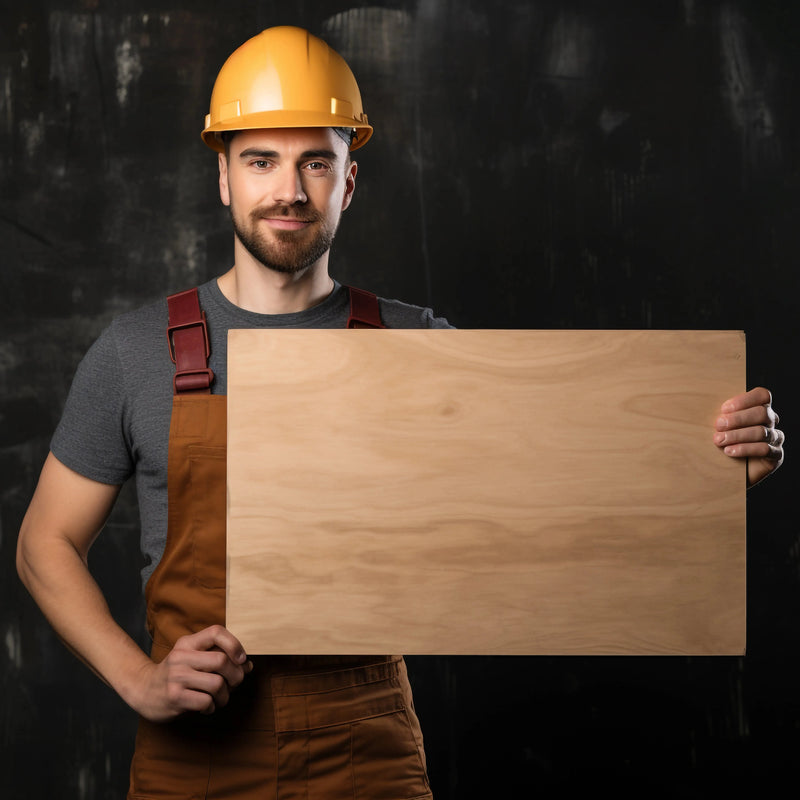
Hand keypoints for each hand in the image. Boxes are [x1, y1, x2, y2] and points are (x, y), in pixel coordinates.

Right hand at [130, 625, 252, 722]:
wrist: (143, 690)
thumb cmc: (176, 673)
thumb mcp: (192, 657)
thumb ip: (217, 656)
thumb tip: (247, 665)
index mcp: (187, 643)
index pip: (216, 632)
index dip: (234, 644)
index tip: (241, 659)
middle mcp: (181, 657)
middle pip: (221, 661)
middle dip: (236, 675)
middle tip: (235, 684)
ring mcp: (176, 677)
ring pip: (217, 684)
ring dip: (225, 695)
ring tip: (220, 698)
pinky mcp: (174, 697)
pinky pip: (206, 702)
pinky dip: (212, 707)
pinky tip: (206, 706)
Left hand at [714, 387, 783, 487]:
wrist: (723, 470)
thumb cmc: (719, 441)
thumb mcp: (718, 426)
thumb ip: (720, 414)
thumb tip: (703, 403)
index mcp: (759, 408)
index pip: (762, 395)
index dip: (744, 400)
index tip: (723, 409)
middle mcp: (770, 421)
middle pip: (761, 413)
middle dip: (737, 419)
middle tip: (718, 425)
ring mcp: (775, 438)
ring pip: (761, 432)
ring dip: (737, 435)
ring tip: (719, 440)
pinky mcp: (776, 455)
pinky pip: (765, 449)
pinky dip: (745, 449)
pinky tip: (729, 451)